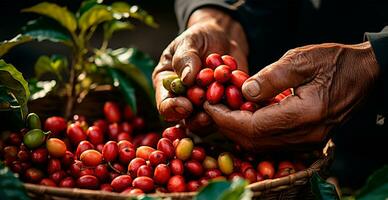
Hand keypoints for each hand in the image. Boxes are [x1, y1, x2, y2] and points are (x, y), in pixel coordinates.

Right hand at [152, 8, 247, 128]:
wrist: (223, 37)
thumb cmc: (200, 37)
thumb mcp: (190, 41)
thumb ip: (185, 57)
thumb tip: (187, 78)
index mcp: (168, 86)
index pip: (165, 104)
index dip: (173, 109)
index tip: (185, 105)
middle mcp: (184, 100)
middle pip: (186, 119)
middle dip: (196, 118)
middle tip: (207, 114)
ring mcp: (205, 106)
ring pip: (208, 122)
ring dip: (217, 117)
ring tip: (227, 106)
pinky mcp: (224, 106)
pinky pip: (229, 114)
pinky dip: (237, 110)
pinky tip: (245, 104)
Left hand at [204, 42, 379, 151]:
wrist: (364, 74)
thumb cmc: (334, 62)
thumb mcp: (301, 60)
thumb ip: (271, 78)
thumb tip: (244, 92)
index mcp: (305, 114)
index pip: (253, 127)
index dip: (226, 118)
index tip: (208, 104)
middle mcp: (306, 135)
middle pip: (254, 141)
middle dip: (227, 126)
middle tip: (211, 107)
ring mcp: (308, 141)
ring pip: (261, 145)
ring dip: (238, 130)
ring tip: (223, 110)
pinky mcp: (307, 139)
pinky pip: (272, 142)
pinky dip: (253, 132)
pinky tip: (245, 115)